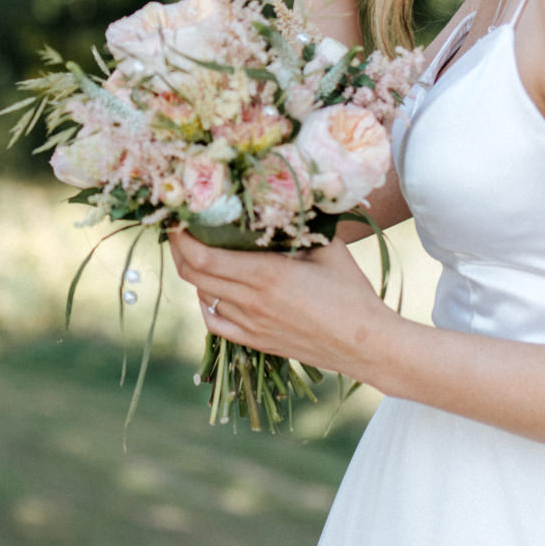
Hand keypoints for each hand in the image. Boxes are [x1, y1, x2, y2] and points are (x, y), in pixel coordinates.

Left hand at [168, 228, 398, 379]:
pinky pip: (215, 322)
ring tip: (196, 251)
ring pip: (203, 295)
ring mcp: (251, 325)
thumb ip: (300, 226)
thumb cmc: (352, 293)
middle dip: (179, 248)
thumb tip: (281, 199)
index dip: (181, 236)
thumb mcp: (328, 249)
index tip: (176, 217)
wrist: (368, 346)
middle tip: (179, 227)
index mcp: (266, 274)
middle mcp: (251, 301)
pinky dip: (206, 301)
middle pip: (193, 274)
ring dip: (193, 272)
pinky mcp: (256, 342)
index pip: (203, 255)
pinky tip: (212, 289)